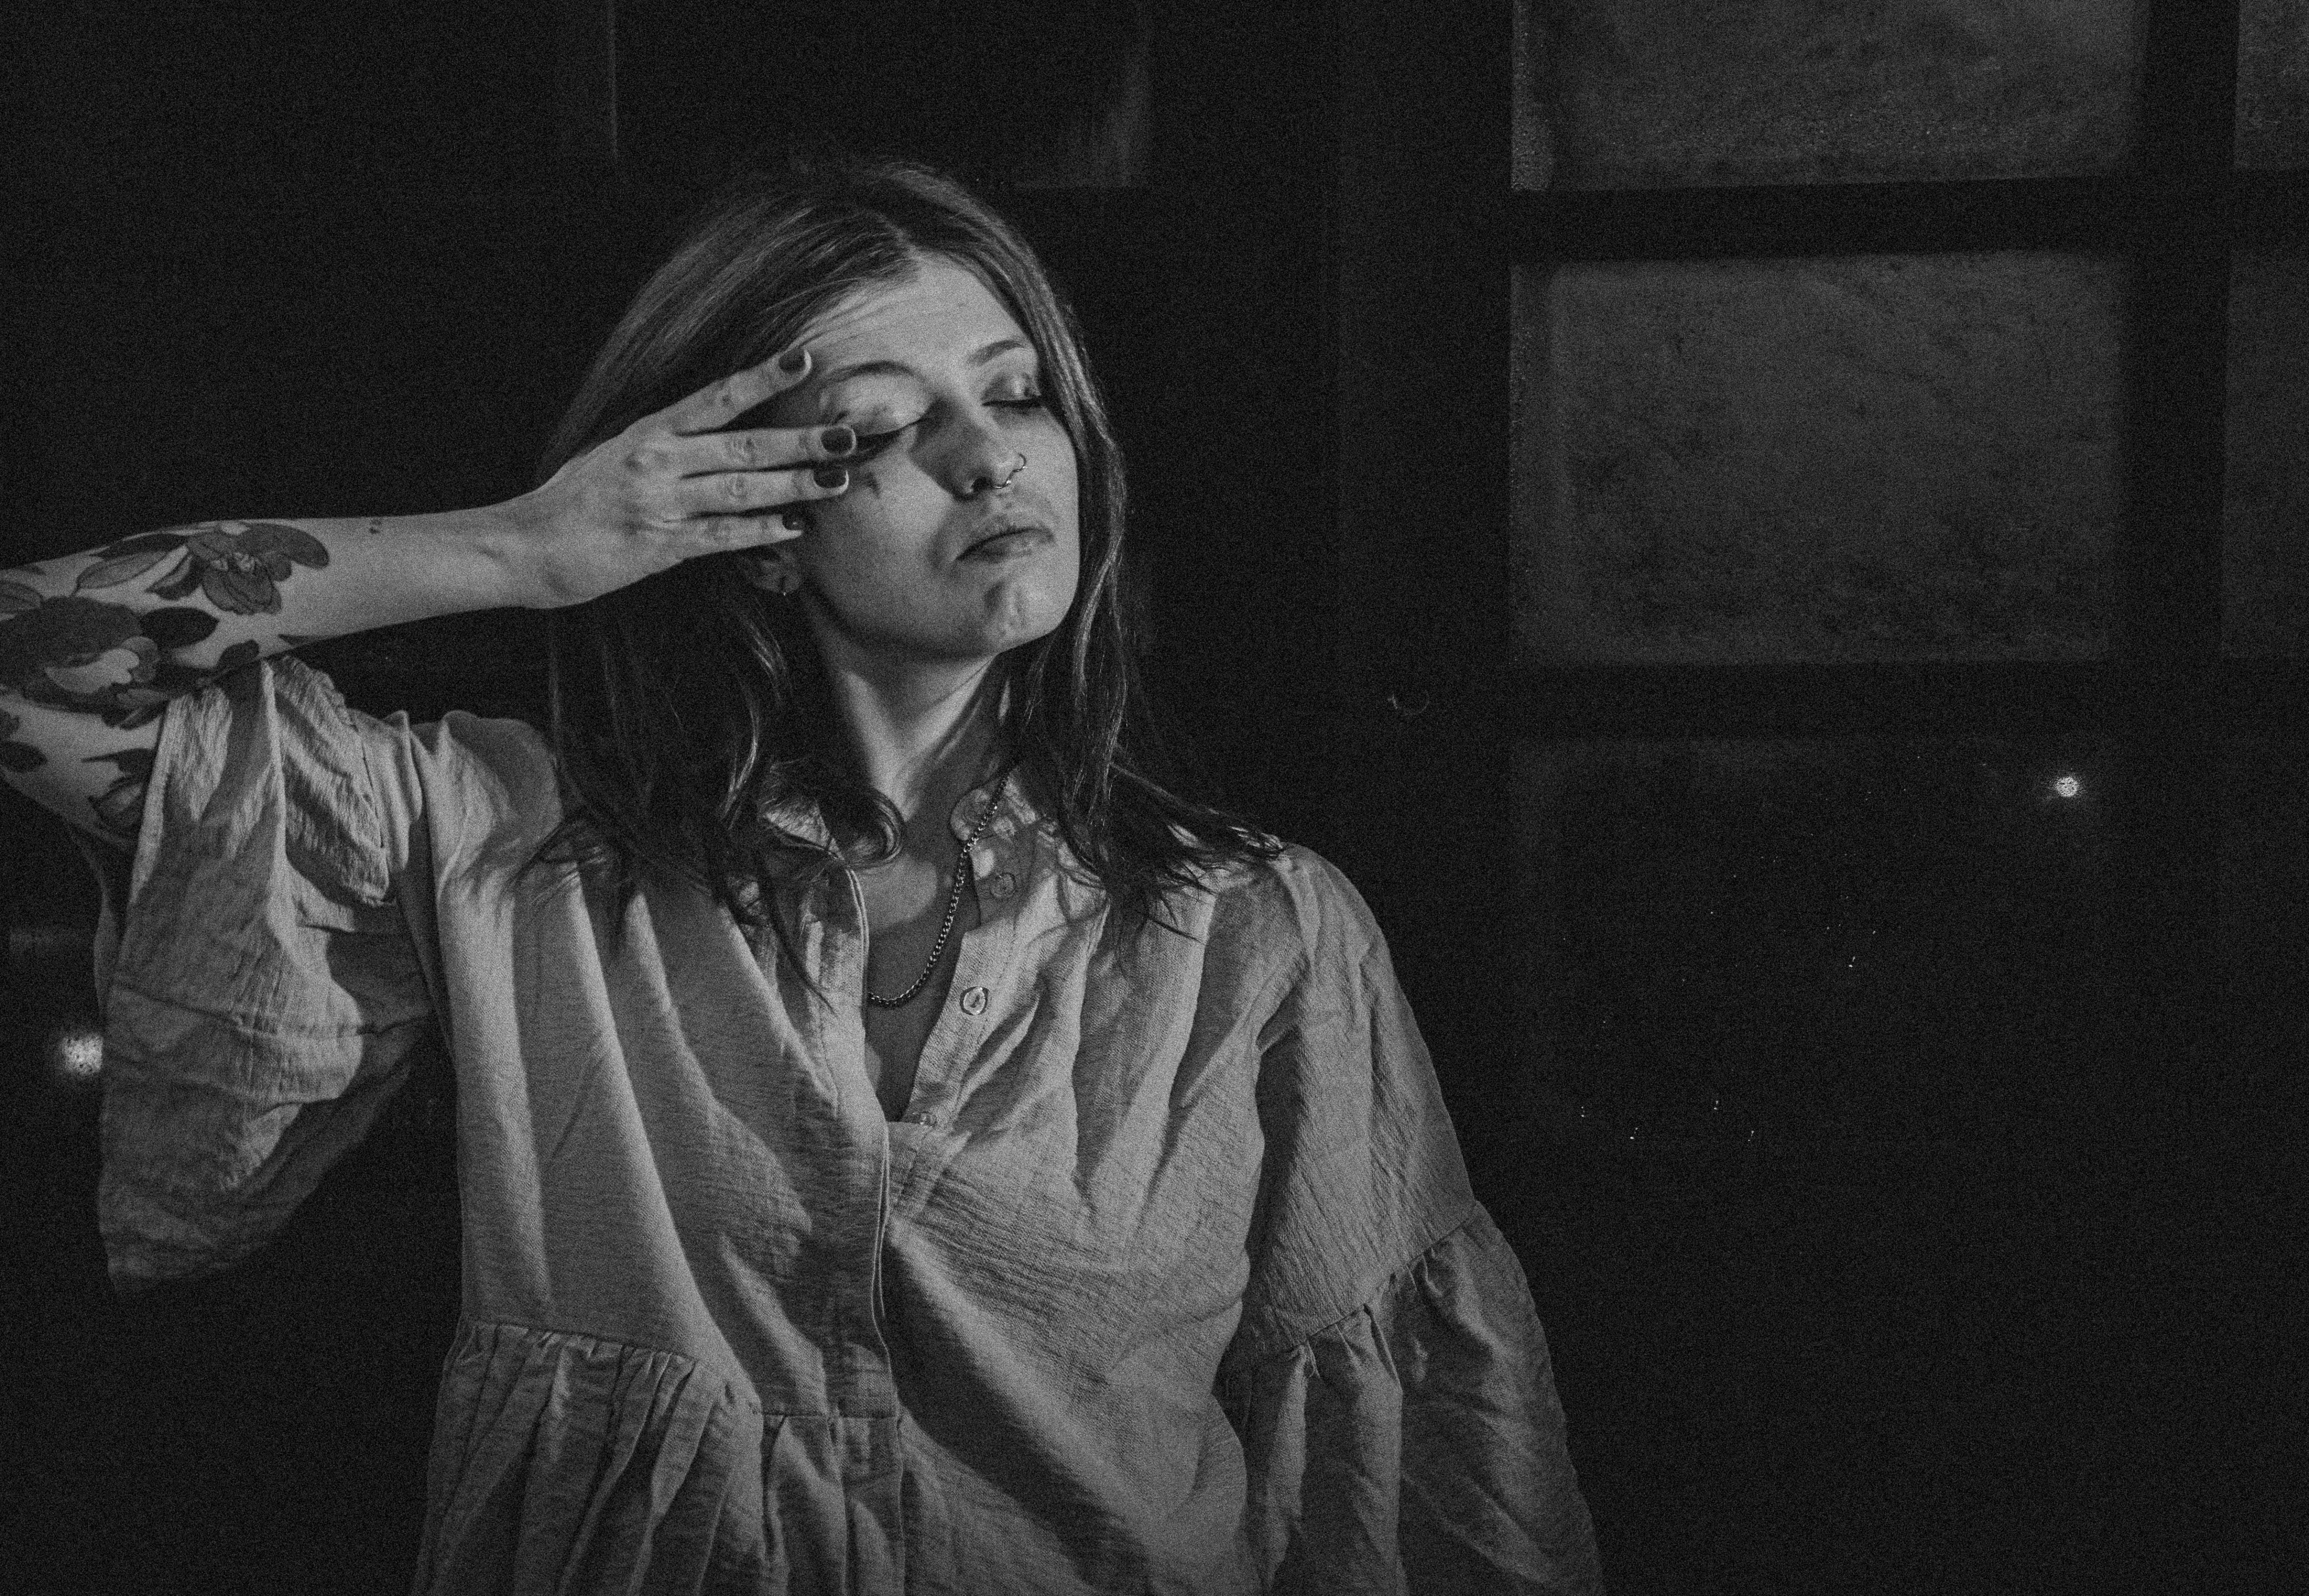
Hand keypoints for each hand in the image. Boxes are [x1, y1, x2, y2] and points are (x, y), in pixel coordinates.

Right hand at [502, 347, 855, 607]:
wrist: (527, 545)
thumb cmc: (575, 499)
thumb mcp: (616, 453)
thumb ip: (666, 441)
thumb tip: (715, 427)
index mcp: (650, 431)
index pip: (717, 396)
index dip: (763, 377)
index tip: (805, 361)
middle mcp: (658, 461)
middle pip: (743, 445)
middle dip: (799, 440)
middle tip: (847, 435)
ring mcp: (660, 503)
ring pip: (740, 489)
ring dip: (793, 485)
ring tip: (837, 481)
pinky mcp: (660, 545)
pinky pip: (721, 536)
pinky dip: (760, 531)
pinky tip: (796, 527)